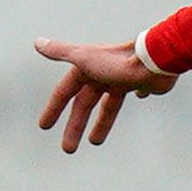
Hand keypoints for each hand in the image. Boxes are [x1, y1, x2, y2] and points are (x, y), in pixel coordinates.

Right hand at [32, 38, 176, 153]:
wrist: (153, 61)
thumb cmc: (118, 61)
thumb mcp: (84, 58)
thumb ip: (61, 52)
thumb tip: (38, 42)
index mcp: (87, 69)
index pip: (64, 93)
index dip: (53, 109)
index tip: (45, 126)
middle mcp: (102, 74)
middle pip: (84, 105)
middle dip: (75, 127)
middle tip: (69, 148)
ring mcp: (121, 79)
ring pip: (107, 106)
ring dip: (100, 124)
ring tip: (95, 142)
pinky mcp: (139, 84)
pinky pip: (132, 93)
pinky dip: (128, 100)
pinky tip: (129, 105)